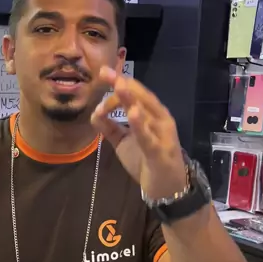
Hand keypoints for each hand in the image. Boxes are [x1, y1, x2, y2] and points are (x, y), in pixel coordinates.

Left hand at [92, 67, 186, 200]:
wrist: (168, 189)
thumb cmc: (146, 161)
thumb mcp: (124, 142)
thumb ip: (110, 127)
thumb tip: (93, 113)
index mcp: (153, 115)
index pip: (135, 94)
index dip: (119, 83)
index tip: (103, 76)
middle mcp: (160, 120)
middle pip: (141, 98)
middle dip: (123, 84)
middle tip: (105, 72)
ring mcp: (162, 135)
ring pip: (146, 114)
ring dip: (132, 99)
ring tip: (119, 85)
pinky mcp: (160, 152)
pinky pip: (148, 138)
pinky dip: (140, 125)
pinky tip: (132, 113)